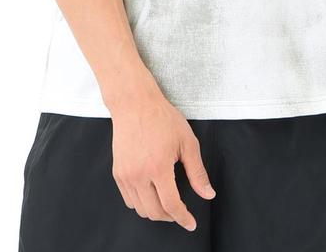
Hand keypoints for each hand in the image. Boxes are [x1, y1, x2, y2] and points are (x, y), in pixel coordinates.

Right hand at [109, 88, 216, 231]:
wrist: (134, 104)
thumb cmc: (161, 118)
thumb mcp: (187, 141)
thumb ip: (197, 171)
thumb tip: (207, 194)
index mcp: (158, 167)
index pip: (171, 205)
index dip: (183, 218)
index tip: (191, 223)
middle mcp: (139, 175)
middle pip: (155, 212)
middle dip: (170, 216)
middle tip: (180, 211)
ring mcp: (126, 175)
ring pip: (140, 209)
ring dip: (155, 211)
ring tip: (167, 201)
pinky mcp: (118, 173)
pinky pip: (129, 200)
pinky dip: (141, 203)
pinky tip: (151, 193)